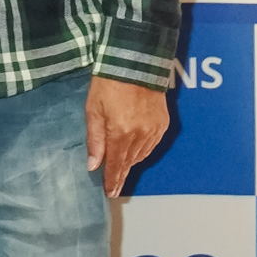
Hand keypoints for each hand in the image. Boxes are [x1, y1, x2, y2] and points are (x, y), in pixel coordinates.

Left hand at [85, 78, 168, 198]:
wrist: (135, 63)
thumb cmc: (109, 84)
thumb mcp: (93, 110)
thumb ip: (94, 140)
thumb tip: (94, 166)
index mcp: (121, 133)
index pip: (116, 165)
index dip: (112, 181)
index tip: (110, 193)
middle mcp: (140, 135)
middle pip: (129, 162)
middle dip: (120, 172)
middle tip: (113, 183)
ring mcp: (154, 130)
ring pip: (141, 156)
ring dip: (130, 160)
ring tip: (121, 163)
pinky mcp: (163, 124)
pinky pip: (151, 145)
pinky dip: (142, 149)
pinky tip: (134, 147)